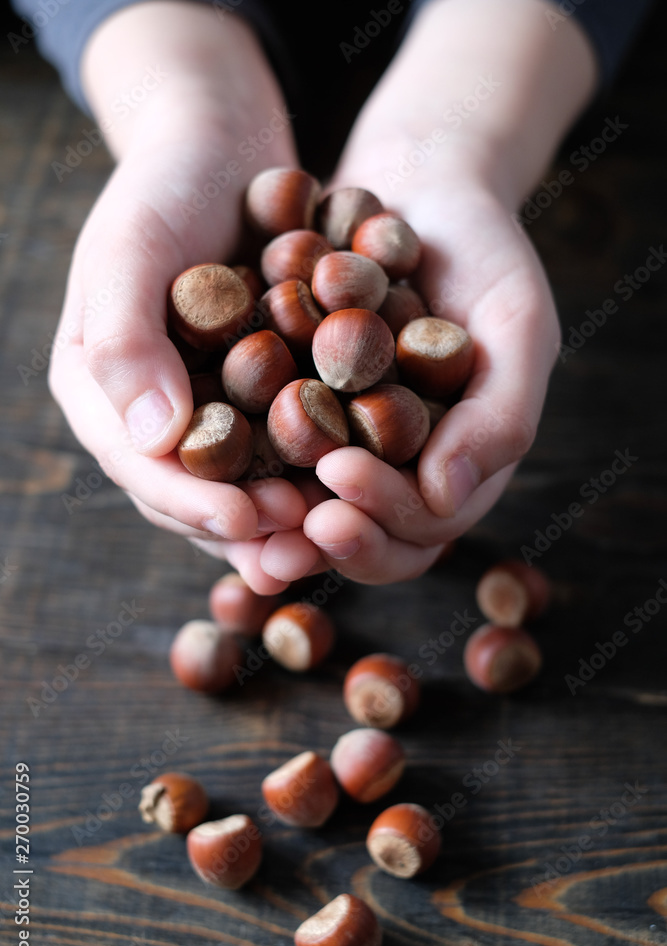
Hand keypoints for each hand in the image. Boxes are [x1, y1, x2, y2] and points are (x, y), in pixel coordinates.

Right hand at [48, 5, 308, 573]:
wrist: (220, 140)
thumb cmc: (164, 184)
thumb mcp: (130, 248)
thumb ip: (123, 340)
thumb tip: (152, 437)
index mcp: (100, 390)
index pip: (140, 467)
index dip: (192, 503)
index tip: (248, 524)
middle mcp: (150, 412)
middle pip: (194, 492)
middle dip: (248, 529)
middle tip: (303, 553)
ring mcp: (207, 405)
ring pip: (243, 482)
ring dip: (288, 516)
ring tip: (334, 535)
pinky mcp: (258, 393)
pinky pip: (285, 446)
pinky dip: (316, 470)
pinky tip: (358, 487)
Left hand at [287, 0, 595, 585]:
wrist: (419, 182)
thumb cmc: (485, 250)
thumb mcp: (516, 322)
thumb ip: (500, 414)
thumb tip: (445, 495)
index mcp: (455, 466)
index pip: (423, 526)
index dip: (383, 517)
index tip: (339, 479)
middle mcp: (396, 468)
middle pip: (360, 535)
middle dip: (322, 534)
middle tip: (277, 521)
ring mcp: (342, 441)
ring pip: (304, 509)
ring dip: (270, 520)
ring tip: (233, 510)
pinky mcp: (290, 407)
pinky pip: (259, 449)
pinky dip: (236, 460)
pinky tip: (196, 452)